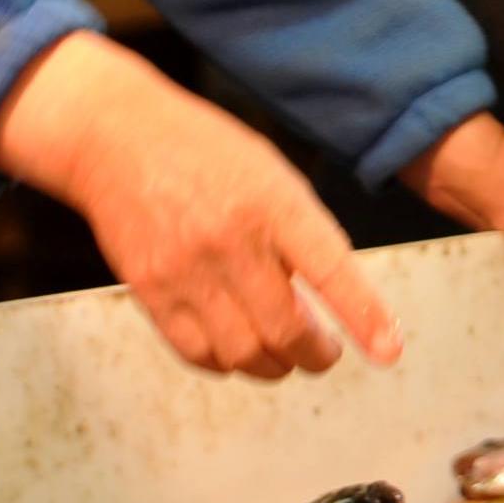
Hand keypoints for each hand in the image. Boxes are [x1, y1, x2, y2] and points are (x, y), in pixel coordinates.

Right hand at [0, 32, 399, 379]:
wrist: (115, 137)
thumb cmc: (205, 152)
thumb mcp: (272, 173)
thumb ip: (303, 232)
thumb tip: (336, 298)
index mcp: (273, 203)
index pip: (330, 270)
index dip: (364, 316)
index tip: (388, 351)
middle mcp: (231, 240)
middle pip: (285, 331)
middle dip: (316, 354)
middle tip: (324, 352)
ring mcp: (186, 269)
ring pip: (243, 353)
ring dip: (274, 365)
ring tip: (283, 353)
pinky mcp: (150, 290)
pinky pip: (197, 353)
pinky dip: (227, 363)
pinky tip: (237, 348)